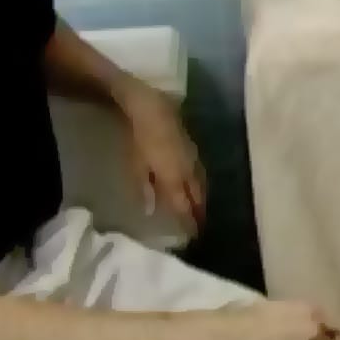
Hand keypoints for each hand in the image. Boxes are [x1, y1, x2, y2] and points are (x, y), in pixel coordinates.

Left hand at [122, 89, 206, 231]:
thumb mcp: (136, 164)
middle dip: (201, 210)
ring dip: (202, 197)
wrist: (147, 105)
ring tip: (202, 208)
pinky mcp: (191, 146)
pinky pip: (199, 170)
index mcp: (175, 176)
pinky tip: (196, 183)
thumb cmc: (138, 136)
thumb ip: (145, 187)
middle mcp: (188, 168)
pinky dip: (199, 182)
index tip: (194, 234)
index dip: (190, 220)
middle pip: (198, 194)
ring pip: (201, 182)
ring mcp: (192, 156)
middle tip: (202, 225)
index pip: (185, 204)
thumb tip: (151, 210)